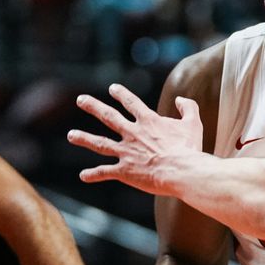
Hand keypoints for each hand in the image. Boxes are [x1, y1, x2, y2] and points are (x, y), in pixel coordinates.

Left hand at [67, 84, 202, 193]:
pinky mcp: (124, 171)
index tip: (112, 88)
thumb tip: (182, 99)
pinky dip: (94, 174)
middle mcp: (133, 134)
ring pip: (100, 143)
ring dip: (84, 138)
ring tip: (72, 135)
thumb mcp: (193, 123)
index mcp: (148, 121)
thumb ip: (188, 108)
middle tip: (80, 100)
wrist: (181, 171)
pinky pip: (105, 172)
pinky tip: (83, 176)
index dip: (122, 95)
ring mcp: (126, 152)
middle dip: (93, 107)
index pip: (132, 103)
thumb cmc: (189, 148)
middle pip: (109, 117)